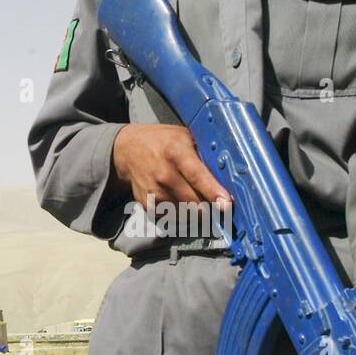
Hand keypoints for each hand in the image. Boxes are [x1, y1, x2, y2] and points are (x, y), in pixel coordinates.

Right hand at [112, 123, 231, 211]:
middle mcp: (163, 174)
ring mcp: (154, 192)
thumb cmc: (163, 141)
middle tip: (218, 202)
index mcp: (175, 152)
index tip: (226, 204)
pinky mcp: (148, 205)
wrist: (128, 150)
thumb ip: (203, 153)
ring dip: (197, 211)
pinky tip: (180, 200)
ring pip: (187, 214)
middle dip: (210, 206)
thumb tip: (227, 174)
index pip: (197, 176)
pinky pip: (174, 218)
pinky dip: (182, 213)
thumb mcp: (184, 136)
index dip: (213, 192)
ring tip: (196, 197)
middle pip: (194, 202)